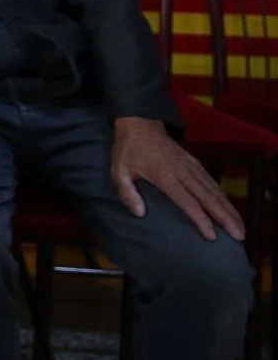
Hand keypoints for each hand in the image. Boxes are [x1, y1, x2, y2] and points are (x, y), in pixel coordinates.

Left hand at [112, 117, 244, 242]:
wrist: (140, 124)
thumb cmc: (129, 150)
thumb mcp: (119, 170)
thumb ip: (127, 193)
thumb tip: (140, 213)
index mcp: (165, 176)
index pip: (187, 201)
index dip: (201, 219)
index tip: (212, 236)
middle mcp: (184, 172)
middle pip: (209, 198)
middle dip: (225, 217)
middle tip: (239, 236)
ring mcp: (191, 167)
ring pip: (215, 190)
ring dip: (229, 208)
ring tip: (240, 227)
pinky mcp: (194, 163)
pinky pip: (212, 182)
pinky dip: (223, 196)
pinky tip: (229, 208)